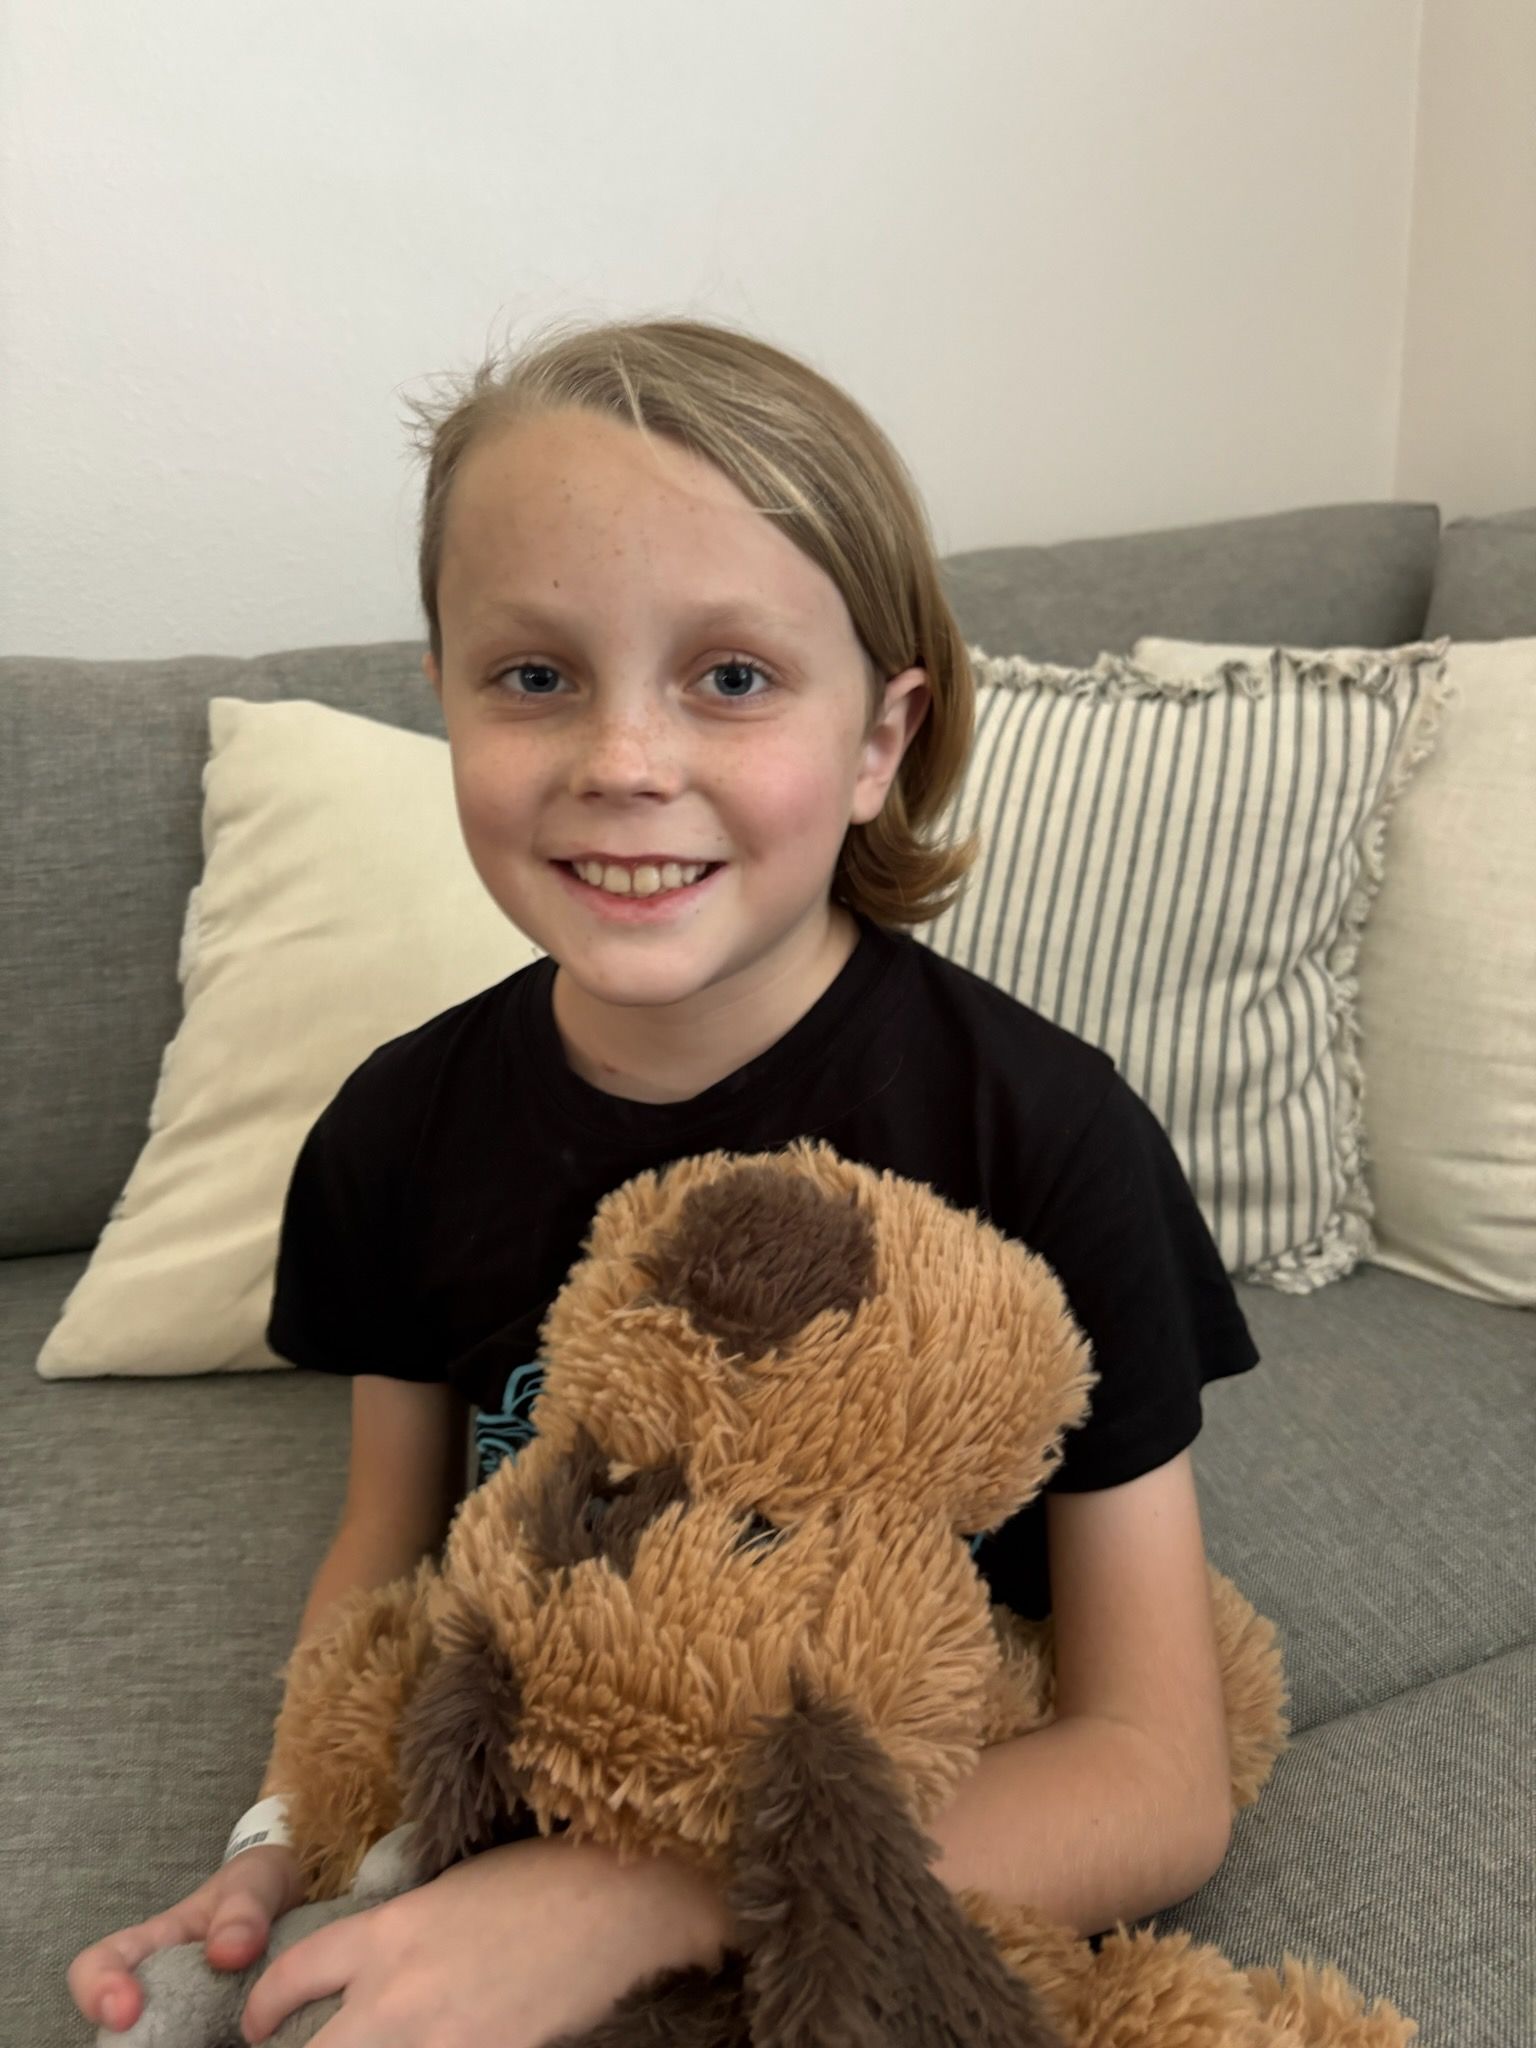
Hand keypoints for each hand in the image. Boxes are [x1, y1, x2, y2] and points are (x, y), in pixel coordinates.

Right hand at [68, 1844, 305, 2034]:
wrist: (298, 1898)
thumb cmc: (260, 1886)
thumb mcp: (256, 1882)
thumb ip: (243, 1910)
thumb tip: (226, 1954)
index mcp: (156, 1944)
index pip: (98, 1965)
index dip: (96, 1990)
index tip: (125, 2013)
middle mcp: (161, 1991)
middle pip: (120, 2035)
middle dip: (133, 2046)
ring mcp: (190, 2022)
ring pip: (162, 2047)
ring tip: (219, 2045)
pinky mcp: (218, 2041)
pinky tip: (242, 2046)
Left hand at [239, 1833, 732, 2047]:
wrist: (616, 1904)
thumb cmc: (543, 1878)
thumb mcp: (452, 1887)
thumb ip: (401, 1933)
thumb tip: (376, 1968)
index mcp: (388, 1932)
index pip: (292, 1976)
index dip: (264, 2006)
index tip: (259, 2022)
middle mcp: (396, 1994)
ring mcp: (438, 2040)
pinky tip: (443, 2046)